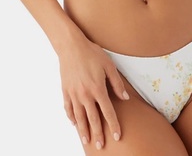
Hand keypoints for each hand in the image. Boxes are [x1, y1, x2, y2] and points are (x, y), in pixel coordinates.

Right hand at [58, 34, 129, 149]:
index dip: (113, 125)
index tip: (117, 136)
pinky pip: (68, 108)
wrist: (71, 46)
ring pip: (79, 117)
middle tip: (101, 145)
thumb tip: (125, 98)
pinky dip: (71, 117)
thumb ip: (117, 83)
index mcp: (98, 89)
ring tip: (87, 140)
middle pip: (92, 119)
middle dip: (98, 133)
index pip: (108, 112)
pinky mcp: (65, 91)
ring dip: (83, 130)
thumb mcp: (109, 65)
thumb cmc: (92, 53)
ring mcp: (74, 94)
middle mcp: (85, 95)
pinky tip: (74, 123)